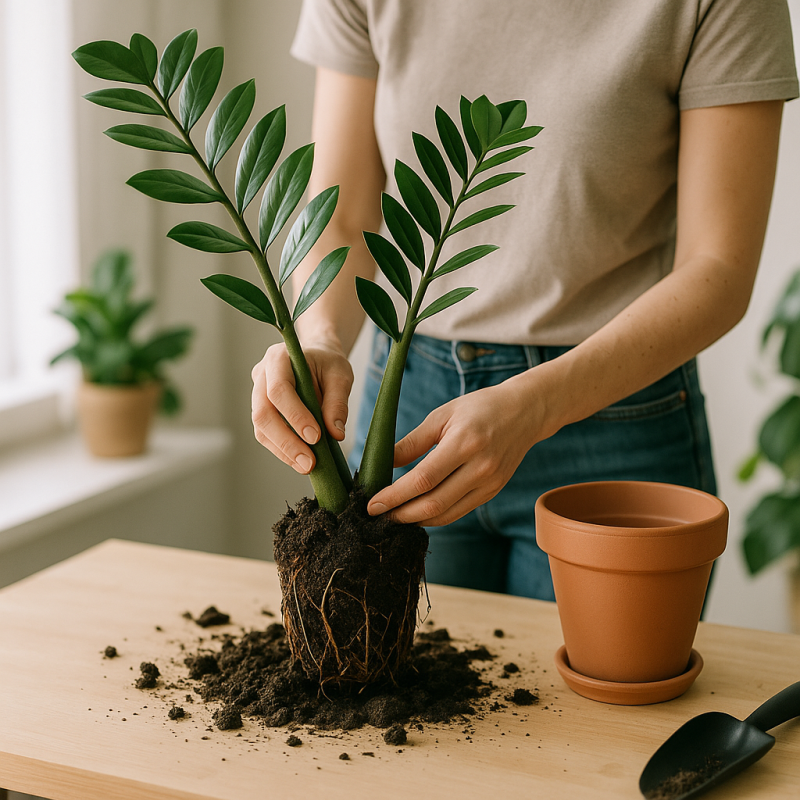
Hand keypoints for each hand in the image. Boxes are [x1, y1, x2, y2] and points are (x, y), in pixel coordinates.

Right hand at [251, 339, 352, 473]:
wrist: (317, 356)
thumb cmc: (328, 363)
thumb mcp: (340, 375)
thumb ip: (338, 402)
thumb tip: (336, 434)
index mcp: (278, 359)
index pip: (278, 390)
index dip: (295, 415)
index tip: (316, 437)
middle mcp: (261, 376)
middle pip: (263, 413)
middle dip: (286, 441)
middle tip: (309, 463)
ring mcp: (257, 394)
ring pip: (261, 428)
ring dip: (283, 450)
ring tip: (307, 466)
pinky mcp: (263, 411)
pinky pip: (266, 434)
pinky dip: (282, 450)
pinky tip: (300, 461)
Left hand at [366, 380, 538, 525]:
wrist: (524, 412)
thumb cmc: (479, 408)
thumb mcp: (442, 415)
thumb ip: (413, 442)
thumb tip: (383, 462)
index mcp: (464, 443)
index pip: (423, 479)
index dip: (395, 496)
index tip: (372, 503)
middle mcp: (480, 467)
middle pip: (434, 503)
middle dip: (401, 514)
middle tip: (377, 516)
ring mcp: (490, 483)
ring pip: (446, 514)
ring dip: (416, 520)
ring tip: (393, 517)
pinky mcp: (492, 491)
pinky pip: (458, 512)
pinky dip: (435, 517)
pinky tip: (417, 513)